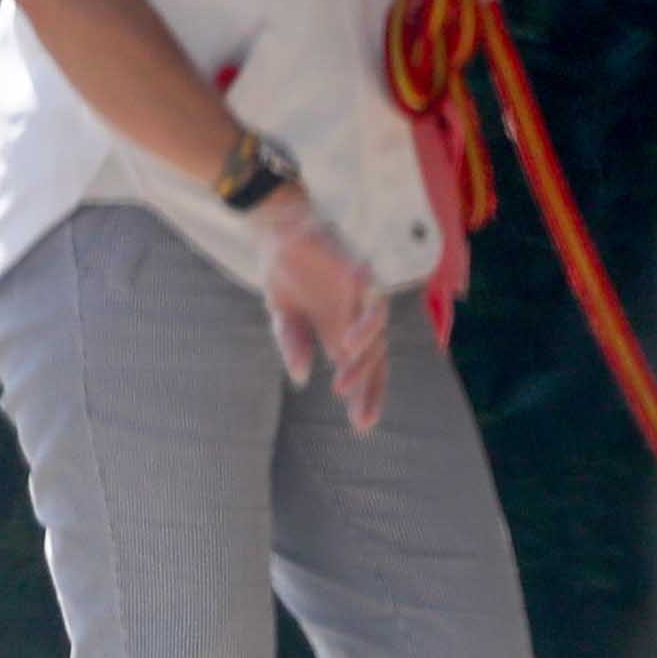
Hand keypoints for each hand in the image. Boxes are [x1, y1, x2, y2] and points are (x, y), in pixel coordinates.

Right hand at [249, 190, 388, 434]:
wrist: (278, 229)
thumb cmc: (286, 272)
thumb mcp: (283, 318)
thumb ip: (294, 345)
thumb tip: (302, 376)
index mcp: (339, 330)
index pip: (364, 369)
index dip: (368, 396)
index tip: (362, 428)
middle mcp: (355, 316)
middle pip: (376, 358)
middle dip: (370, 389)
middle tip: (358, 418)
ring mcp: (359, 295)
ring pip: (378, 333)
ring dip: (363, 361)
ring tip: (342, 384)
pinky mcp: (358, 273)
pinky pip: (371, 300)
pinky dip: (365, 324)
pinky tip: (348, 343)